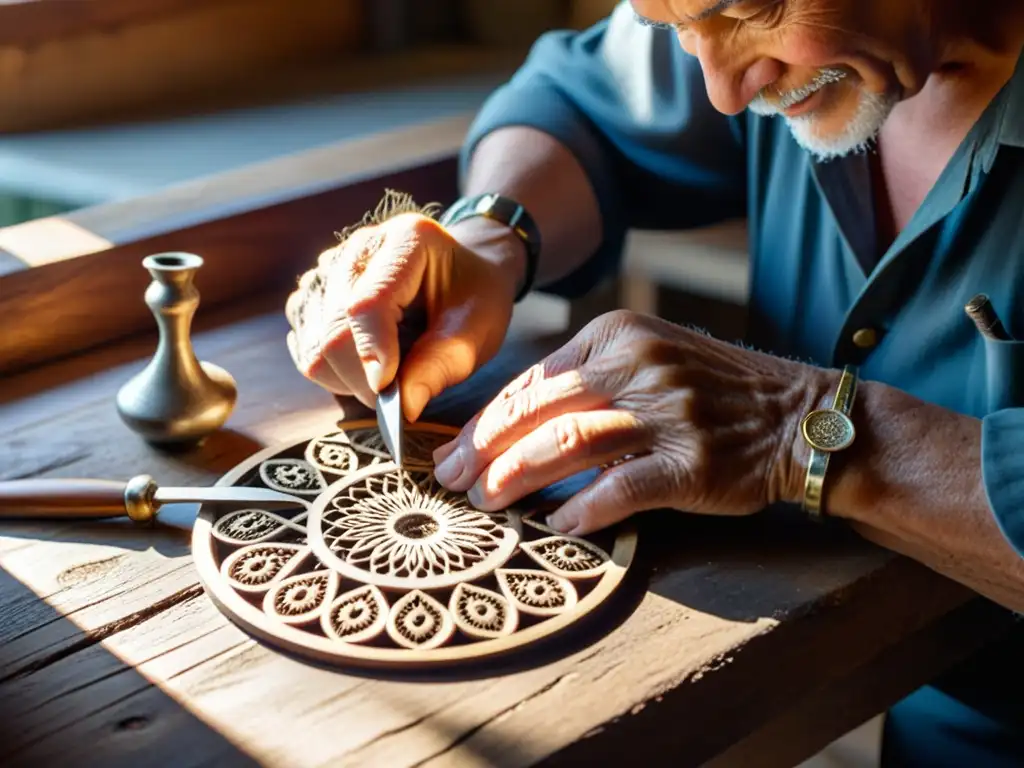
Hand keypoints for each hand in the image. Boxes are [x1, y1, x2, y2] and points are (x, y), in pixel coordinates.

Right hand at [285, 198, 524, 420]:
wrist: (460, 276)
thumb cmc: (473, 298)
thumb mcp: (476, 330)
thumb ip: (441, 365)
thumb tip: (404, 407)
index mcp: (406, 240)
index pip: (367, 304)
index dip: (372, 354)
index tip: (389, 394)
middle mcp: (358, 248)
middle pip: (333, 330)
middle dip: (363, 378)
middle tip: (401, 395)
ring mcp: (327, 270)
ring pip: (314, 346)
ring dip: (348, 378)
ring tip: (391, 368)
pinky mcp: (312, 296)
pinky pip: (306, 350)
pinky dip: (334, 372)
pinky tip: (369, 361)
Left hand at [431, 310, 826, 535]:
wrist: (800, 416)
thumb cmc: (713, 392)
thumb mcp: (650, 357)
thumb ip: (587, 380)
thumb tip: (511, 423)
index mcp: (618, 335)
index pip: (532, 381)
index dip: (486, 421)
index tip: (455, 451)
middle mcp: (638, 366)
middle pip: (539, 410)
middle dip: (485, 450)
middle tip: (452, 482)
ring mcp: (667, 413)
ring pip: (568, 444)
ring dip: (517, 478)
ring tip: (486, 504)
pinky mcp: (691, 462)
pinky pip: (621, 489)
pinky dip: (583, 509)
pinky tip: (557, 525)